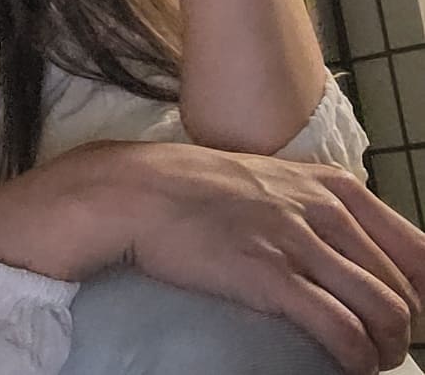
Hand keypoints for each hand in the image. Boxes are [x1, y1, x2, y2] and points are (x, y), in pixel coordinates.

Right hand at [108, 140, 424, 374]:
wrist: (137, 191)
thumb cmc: (194, 185)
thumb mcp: (268, 178)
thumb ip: (311, 203)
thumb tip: (344, 246)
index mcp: (329, 185)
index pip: (414, 247)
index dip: (422, 291)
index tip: (408, 313)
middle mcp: (323, 209)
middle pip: (401, 287)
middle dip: (402, 329)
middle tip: (380, 346)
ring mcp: (297, 241)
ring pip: (384, 312)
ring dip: (385, 350)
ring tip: (366, 361)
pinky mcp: (270, 275)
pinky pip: (341, 331)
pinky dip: (355, 358)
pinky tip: (345, 366)